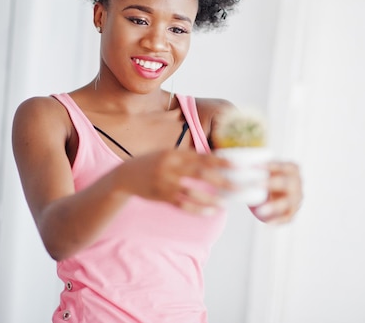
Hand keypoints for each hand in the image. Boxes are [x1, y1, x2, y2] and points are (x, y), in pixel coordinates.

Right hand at [115, 150, 234, 215]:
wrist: (125, 176)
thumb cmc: (152, 163)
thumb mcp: (168, 154)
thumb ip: (187, 157)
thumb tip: (213, 159)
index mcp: (175, 153)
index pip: (202, 157)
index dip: (221, 162)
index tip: (238, 166)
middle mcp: (170, 167)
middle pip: (201, 174)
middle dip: (222, 181)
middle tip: (238, 187)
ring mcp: (165, 183)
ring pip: (192, 192)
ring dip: (210, 199)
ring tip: (225, 203)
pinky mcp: (162, 197)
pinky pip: (182, 205)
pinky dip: (197, 209)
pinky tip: (210, 211)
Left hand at [250, 161, 302, 223]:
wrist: (280, 191)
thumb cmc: (270, 177)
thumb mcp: (267, 169)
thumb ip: (256, 167)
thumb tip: (235, 163)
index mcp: (292, 169)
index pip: (283, 166)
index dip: (270, 166)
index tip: (255, 166)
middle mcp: (297, 183)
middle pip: (286, 183)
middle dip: (271, 183)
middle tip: (257, 185)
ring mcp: (296, 198)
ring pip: (288, 202)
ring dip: (274, 206)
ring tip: (261, 211)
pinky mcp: (293, 211)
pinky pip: (287, 217)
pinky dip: (278, 221)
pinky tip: (267, 223)